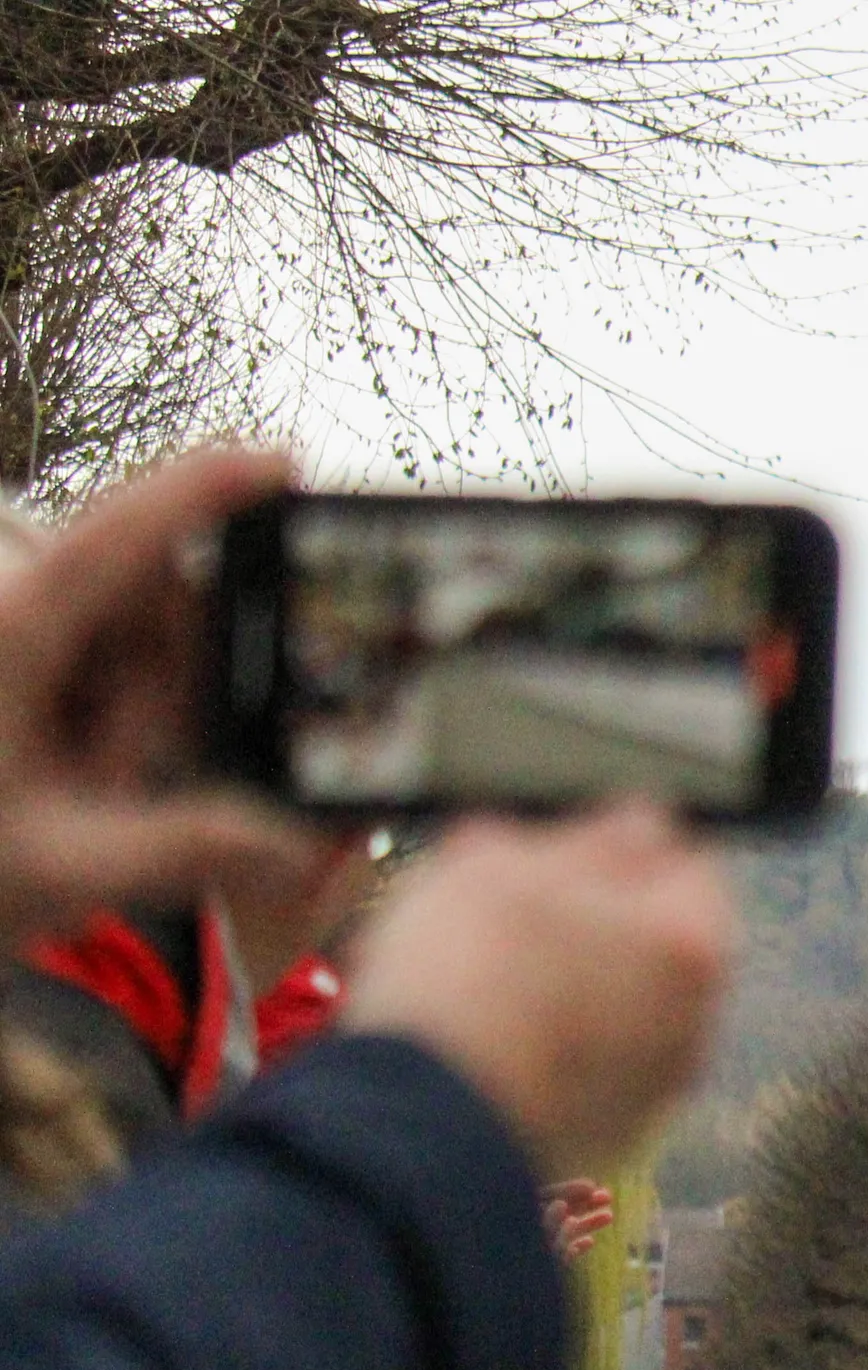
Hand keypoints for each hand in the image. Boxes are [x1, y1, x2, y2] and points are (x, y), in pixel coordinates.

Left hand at [0, 447, 327, 946]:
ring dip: (144, 711)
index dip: (201, 491)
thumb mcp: (64, 871)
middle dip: (170, 684)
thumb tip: (299, 842)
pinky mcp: (25, 653)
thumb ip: (188, 852)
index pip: (117, 542)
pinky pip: (106, 660)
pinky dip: (120, 715)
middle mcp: (10, 609)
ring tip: (95, 789)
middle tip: (130, 779)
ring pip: (133, 634)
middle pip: (148, 599)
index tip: (279, 461)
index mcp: (8, 635)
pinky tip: (88, 775)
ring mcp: (17, 627)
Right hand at [340, 802, 733, 1178]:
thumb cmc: (465, 979)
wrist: (424, 1123)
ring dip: (573, 977)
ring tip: (489, 968)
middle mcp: (698, 1017)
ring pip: (624, 1000)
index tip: (564, 844)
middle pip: (658, 937)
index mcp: (692, 940)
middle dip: (595, 913)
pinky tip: (494, 1031)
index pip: (688, 860)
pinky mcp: (613, 1130)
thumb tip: (639, 821)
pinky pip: (594, 1057)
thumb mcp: (506, 864)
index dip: (624, 843)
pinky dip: (558, 1037)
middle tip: (512, 902)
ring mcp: (659, 1082)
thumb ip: (591, 835)